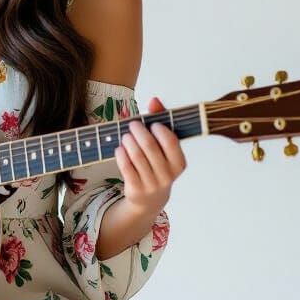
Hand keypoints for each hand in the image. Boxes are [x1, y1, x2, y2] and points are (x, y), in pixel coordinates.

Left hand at [114, 96, 186, 217]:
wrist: (149, 199)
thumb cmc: (157, 166)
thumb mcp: (163, 148)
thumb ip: (161, 121)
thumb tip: (154, 99)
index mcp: (179, 164)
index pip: (171, 141)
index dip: (159, 129)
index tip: (151, 124)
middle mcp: (167, 175)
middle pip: (150, 146)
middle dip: (139, 131)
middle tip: (133, 125)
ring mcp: (151, 184)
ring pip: (136, 156)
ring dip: (128, 141)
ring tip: (126, 136)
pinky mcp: (136, 189)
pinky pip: (125, 167)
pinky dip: (121, 154)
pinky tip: (120, 148)